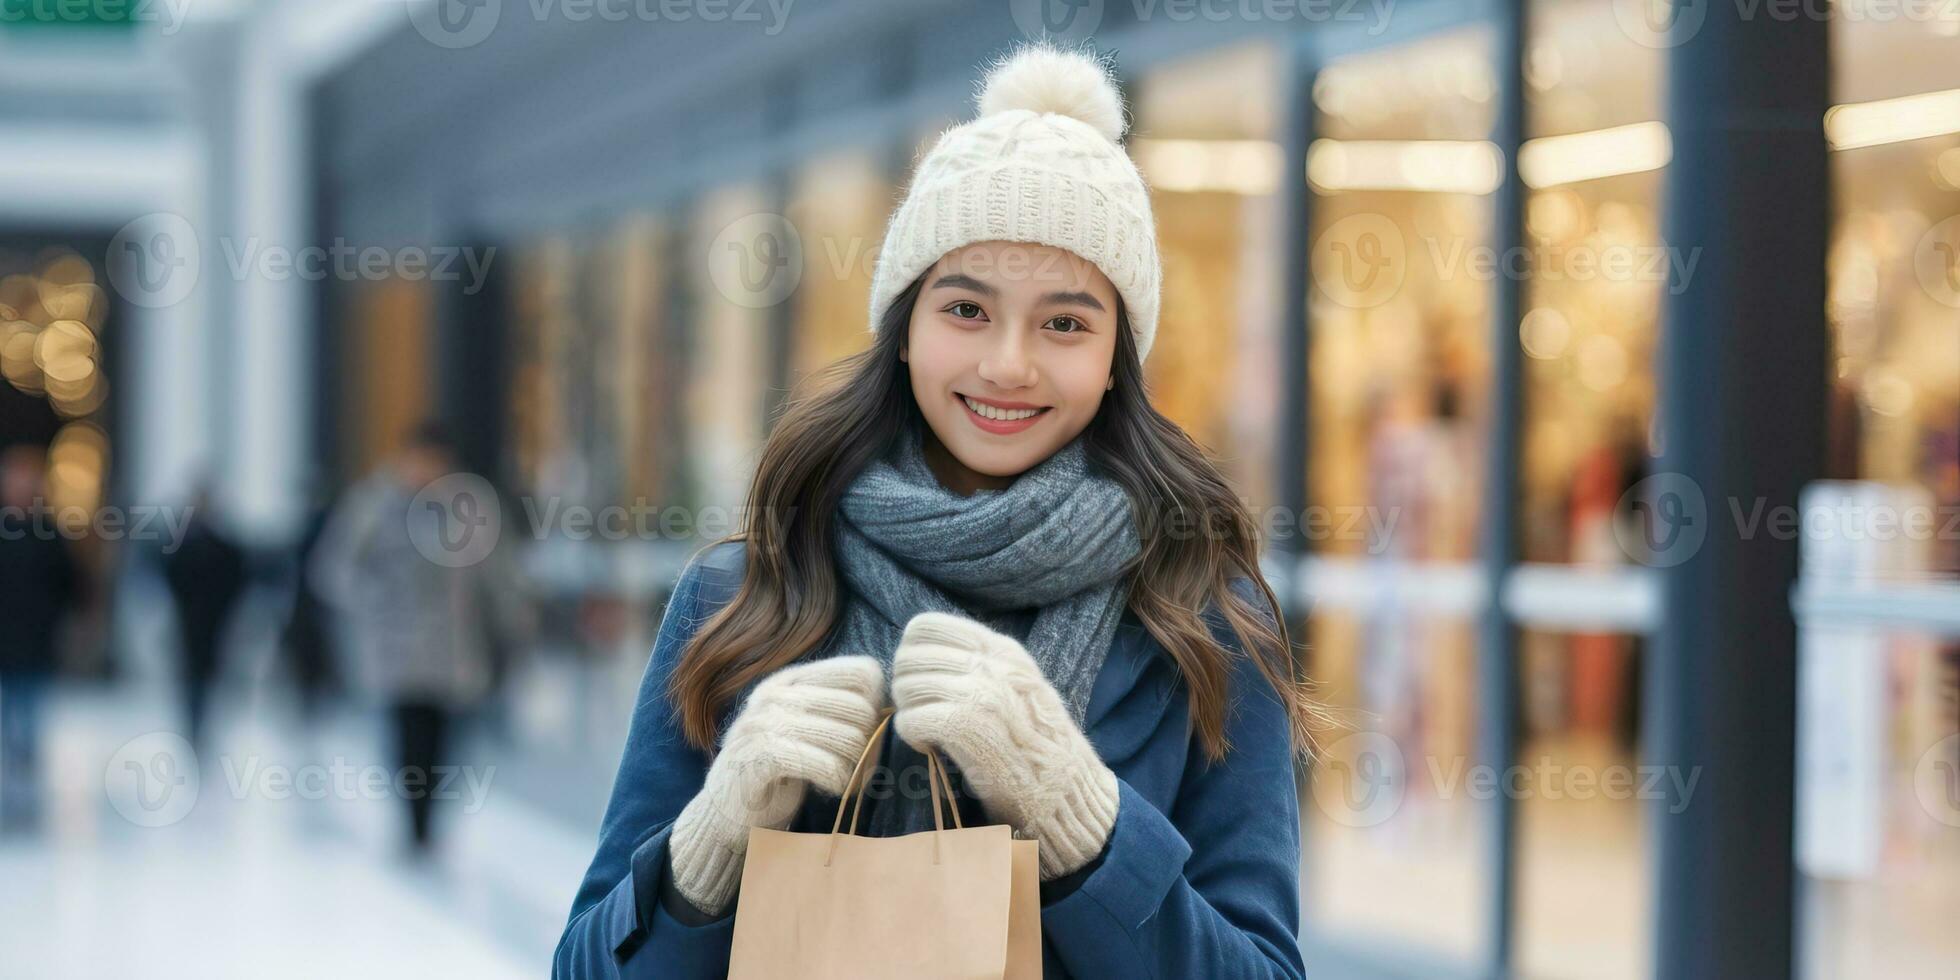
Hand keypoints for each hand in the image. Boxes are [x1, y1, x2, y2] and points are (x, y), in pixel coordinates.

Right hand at [668, 654, 886, 914]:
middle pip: (860, 708)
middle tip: (856, 768)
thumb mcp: (808, 730)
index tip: (863, 734)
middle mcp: (777, 693)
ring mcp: (765, 722)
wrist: (726, 814)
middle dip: (868, 744)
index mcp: (793, 679)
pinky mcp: (761, 757)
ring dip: (855, 768)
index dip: (874, 706)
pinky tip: (830, 789)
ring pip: (848, 737)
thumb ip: (839, 712)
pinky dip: (838, 781)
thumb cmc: (778, 772)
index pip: (863, 671)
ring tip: (843, 780)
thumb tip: (889, 711)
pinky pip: (826, 764)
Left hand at [891, 611, 1118, 879]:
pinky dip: (912, 736)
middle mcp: (992, 664)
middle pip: (909, 656)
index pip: (926, 626)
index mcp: (1002, 650)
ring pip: (906, 685)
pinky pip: (911, 719)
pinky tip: (929, 748)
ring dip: (908, 712)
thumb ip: (984, 666)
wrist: (1068, 792)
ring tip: (929, 733)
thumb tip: (929, 656)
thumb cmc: (1039, 746)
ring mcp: (982, 693)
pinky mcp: (969, 727)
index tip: (925, 683)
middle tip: (923, 712)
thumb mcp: (1021, 687)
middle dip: (906, 686)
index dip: (911, 655)